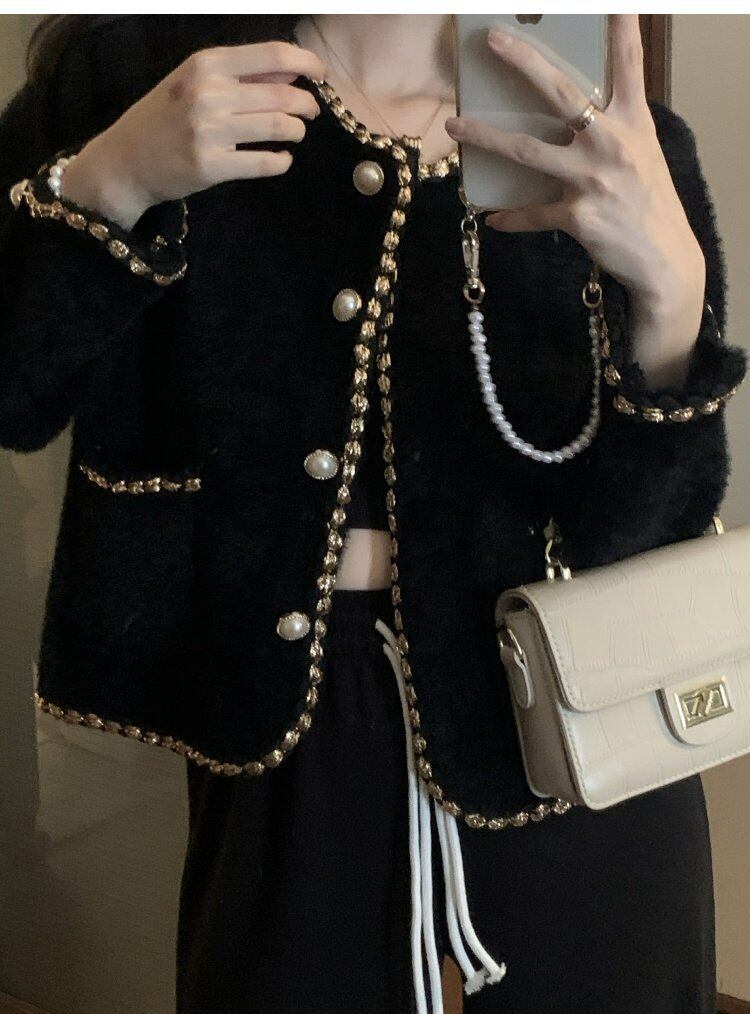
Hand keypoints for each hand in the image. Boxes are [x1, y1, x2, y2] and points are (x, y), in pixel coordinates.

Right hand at [60, 41, 326, 229]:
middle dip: (306, 105)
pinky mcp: (211, 167)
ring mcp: (209, 131)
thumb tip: (292, 75)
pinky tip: (281, 159)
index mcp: (206, 63)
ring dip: (296, 132)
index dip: (307, 63)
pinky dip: (281, 162)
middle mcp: (208, 93)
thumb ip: (240, 76)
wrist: (125, 160)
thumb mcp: (194, 83)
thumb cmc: (163, 118)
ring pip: (279, 128)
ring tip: (294, 134)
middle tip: (309, 113)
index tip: (321, 75)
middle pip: (283, 95)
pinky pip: (264, 163)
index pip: (272, 55)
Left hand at [444, 15, 705, 386]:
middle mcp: (612, 142)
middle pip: (559, 92)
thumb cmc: (649, 202)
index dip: (620, 25)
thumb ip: (611, 129)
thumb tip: (575, 116)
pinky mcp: (577, 214)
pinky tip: (492, 218)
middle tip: (493, 40)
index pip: (628, 62)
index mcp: (632, 121)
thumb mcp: (641, 154)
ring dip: (486, 137)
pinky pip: (532, 213)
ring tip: (455, 128)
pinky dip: (511, 217)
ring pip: (527, 150)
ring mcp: (592, 178)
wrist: (664, 258)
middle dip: (523, 61)